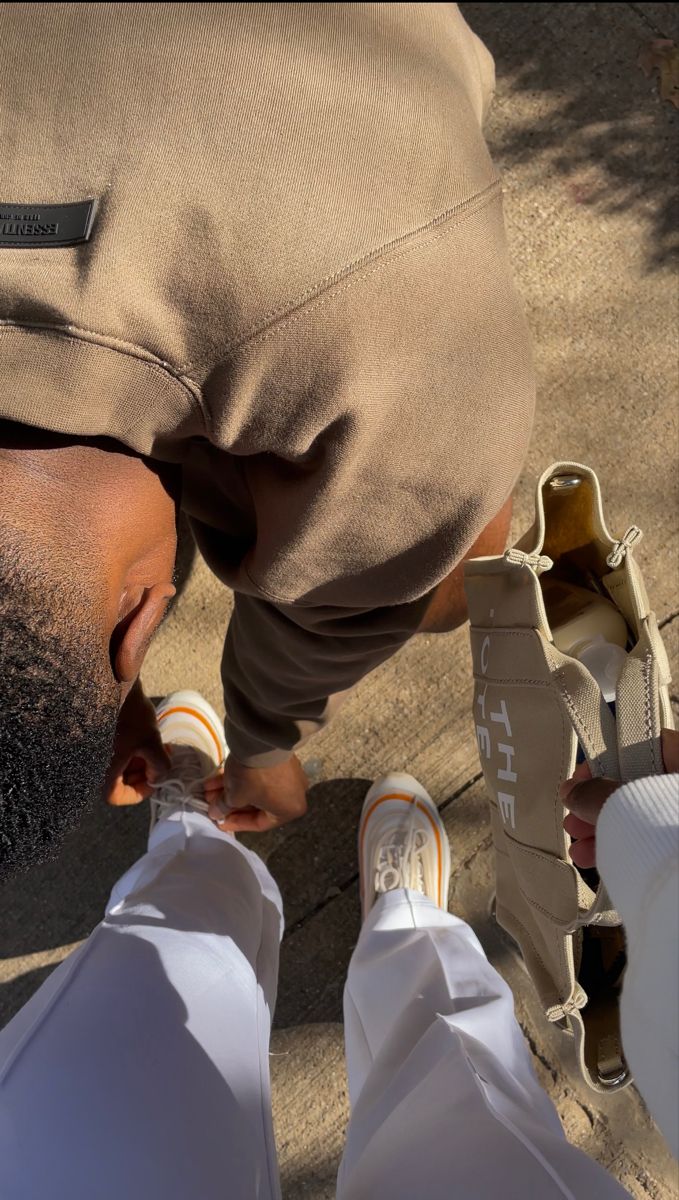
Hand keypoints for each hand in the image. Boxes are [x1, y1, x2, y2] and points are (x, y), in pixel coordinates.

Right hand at [105, 679, 170, 806]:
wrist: (110, 679)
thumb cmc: (128, 714)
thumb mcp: (151, 742)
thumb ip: (159, 765)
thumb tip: (158, 776)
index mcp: (101, 770)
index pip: (115, 796)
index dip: (138, 793)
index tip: (155, 779)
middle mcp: (92, 763)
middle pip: (117, 781)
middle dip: (142, 773)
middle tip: (160, 760)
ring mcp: (93, 748)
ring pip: (117, 766)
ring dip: (138, 761)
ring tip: (156, 746)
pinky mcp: (98, 735)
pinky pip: (114, 751)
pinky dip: (130, 749)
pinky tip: (146, 736)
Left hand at [203, 753, 307, 832]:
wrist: (263, 741)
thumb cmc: (254, 777)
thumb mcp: (235, 796)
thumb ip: (224, 808)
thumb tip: (216, 813)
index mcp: (290, 810)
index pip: (259, 823)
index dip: (234, 823)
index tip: (218, 821)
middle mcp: (294, 794)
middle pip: (256, 805)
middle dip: (231, 804)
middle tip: (211, 803)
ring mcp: (289, 775)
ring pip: (256, 788)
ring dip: (232, 790)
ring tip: (209, 790)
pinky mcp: (281, 759)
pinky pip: (260, 775)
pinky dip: (240, 778)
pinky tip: (217, 778)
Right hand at [561, 728, 678, 868]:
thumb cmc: (673, 836)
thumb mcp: (627, 803)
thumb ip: (594, 793)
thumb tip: (572, 791)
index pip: (647, 748)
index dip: (607, 762)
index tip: (581, 781)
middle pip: (643, 786)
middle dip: (601, 806)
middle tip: (577, 820)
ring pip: (648, 817)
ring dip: (609, 831)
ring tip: (581, 850)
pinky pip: (655, 839)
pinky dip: (629, 847)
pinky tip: (600, 860)